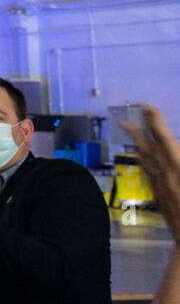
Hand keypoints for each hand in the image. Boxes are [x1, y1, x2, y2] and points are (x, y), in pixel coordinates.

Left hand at [124, 106, 179, 243]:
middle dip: (141, 128)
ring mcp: (161, 186)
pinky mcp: (159, 196)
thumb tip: (174, 147)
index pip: (165, 139)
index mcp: (179, 169)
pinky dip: (143, 159)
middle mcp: (166, 175)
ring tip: (128, 127)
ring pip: (145, 159)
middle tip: (132, 112)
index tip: (147, 107)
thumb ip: (179, 162)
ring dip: (137, 141)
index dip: (155, 121)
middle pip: (150, 147)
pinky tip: (140, 155)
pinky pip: (147, 172)